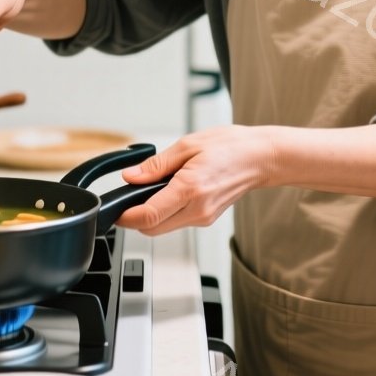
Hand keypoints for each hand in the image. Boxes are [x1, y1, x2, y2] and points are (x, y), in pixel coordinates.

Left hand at [115, 126, 276, 235]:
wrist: (260, 158)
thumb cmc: (231, 147)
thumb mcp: (188, 145)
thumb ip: (156, 165)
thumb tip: (131, 176)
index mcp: (190, 189)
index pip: (148, 216)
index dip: (125, 216)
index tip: (115, 209)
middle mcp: (197, 209)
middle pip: (152, 229)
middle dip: (135, 218)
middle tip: (129, 198)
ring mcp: (203, 218)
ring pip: (163, 228)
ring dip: (151, 215)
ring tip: (156, 188)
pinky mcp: (206, 219)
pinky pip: (177, 222)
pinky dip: (167, 212)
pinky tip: (173, 192)